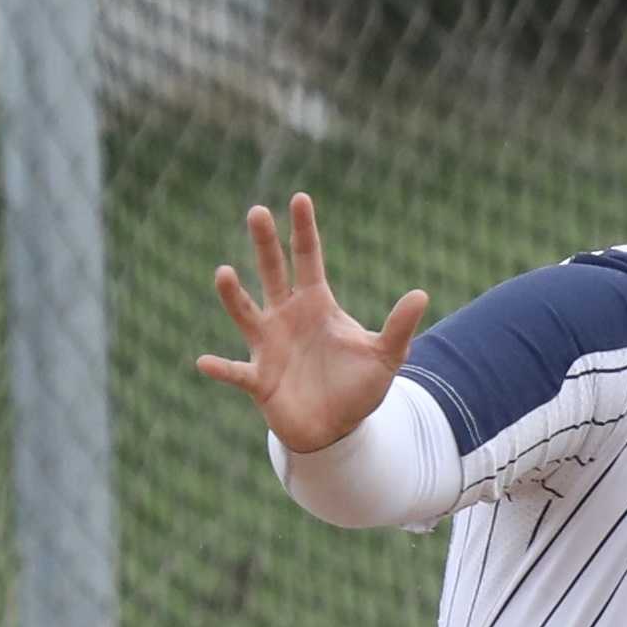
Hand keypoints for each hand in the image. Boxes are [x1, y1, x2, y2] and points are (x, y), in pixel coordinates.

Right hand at [194, 193, 427, 452]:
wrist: (337, 428)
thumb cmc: (358, 386)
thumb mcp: (386, 356)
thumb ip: (399, 326)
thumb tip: (421, 294)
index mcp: (316, 305)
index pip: (308, 259)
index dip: (303, 230)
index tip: (300, 197)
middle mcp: (286, 317)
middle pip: (272, 272)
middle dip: (265, 244)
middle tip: (257, 211)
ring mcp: (268, 346)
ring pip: (245, 312)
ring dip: (232, 295)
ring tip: (224, 273)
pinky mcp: (258, 379)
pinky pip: (235, 371)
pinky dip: (221, 368)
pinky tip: (205, 361)